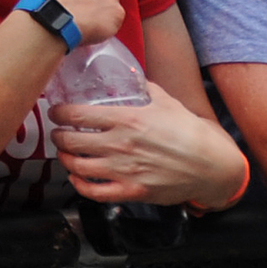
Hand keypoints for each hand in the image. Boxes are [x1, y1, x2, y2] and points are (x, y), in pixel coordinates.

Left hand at [50, 90, 247, 207]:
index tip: (55, 112)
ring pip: (77, 167)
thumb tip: (133, 76)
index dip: (59, 113)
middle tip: (58, 133)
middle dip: (58, 136)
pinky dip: (79, 185)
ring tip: (65, 154)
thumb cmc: (189, 132)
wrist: (211, 165)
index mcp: (126, 119)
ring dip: (65, 160)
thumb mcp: (166, 102)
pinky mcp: (131, 192)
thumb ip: (145, 88)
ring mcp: (123, 170)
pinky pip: (94, 192)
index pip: (76, 115)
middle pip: (70, 141)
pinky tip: (78, 178)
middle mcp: (119, 144)